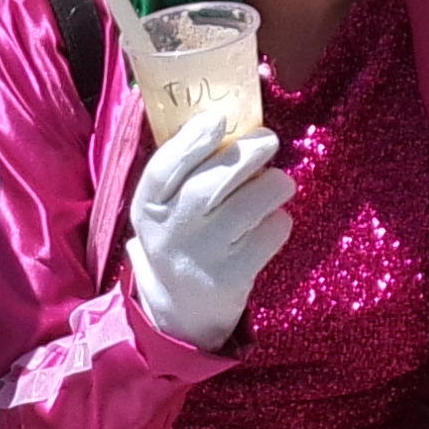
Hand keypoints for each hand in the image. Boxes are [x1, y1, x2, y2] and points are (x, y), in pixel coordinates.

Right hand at [125, 103, 290, 349]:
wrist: (182, 309)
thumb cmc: (181, 237)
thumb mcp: (165, 207)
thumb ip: (184, 169)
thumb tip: (227, 119)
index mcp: (149, 207)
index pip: (164, 169)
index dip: (192, 140)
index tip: (219, 119)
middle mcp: (173, 231)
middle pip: (212, 182)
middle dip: (247, 152)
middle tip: (267, 140)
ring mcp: (205, 254)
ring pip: (251, 203)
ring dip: (273, 183)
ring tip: (276, 182)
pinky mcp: (236, 275)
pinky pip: (272, 232)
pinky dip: (279, 220)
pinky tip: (270, 222)